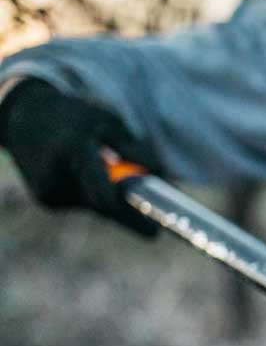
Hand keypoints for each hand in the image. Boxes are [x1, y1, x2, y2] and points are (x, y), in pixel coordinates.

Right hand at [0, 78, 160, 235]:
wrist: (24, 114)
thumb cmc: (76, 117)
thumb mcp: (108, 121)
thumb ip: (135, 150)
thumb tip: (160, 176)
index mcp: (74, 150)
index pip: (105, 195)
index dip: (131, 216)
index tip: (154, 231)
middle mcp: (57, 174)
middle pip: (102, 206)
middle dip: (127, 209)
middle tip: (148, 218)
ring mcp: (48, 190)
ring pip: (94, 205)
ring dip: (108, 195)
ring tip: (100, 167)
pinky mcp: (45, 198)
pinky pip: (81, 203)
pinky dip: (90, 193)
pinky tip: (78, 172)